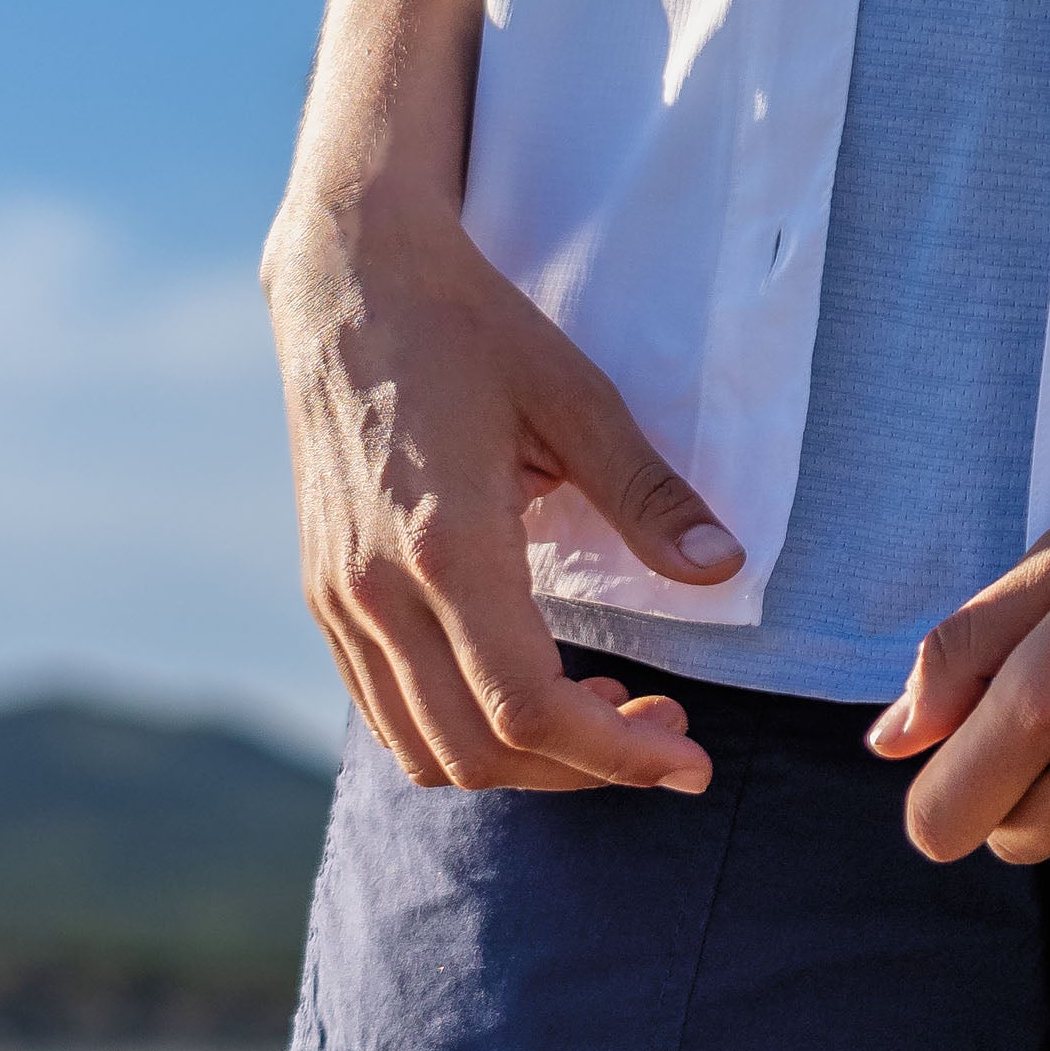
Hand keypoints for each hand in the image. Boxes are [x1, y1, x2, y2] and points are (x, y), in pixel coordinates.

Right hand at [265, 196, 744, 793]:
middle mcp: (376, 594)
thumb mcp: (575, 395)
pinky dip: (462, 728)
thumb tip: (724, 569)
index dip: (613, 755)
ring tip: (607, 709)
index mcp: (445, 546)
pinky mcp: (325, 596)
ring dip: (521, 760)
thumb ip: (646, 493)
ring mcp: (337, 602)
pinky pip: (387, 710)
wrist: (349, 283)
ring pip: (423, 748)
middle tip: (667, 730)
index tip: (689, 761)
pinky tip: (530, 680)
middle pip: (477, 752)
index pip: (527, 707)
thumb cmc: (472, 327)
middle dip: (582, 768)